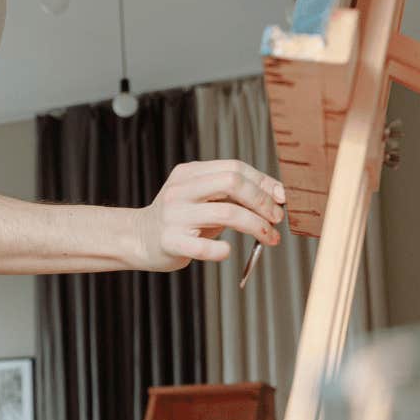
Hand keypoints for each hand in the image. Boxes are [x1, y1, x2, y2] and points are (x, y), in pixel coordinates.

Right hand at [132, 160, 285, 271]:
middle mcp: (181, 190)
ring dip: (256, 226)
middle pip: (232, 183)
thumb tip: (276, 195)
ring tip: (268, 237)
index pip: (234, 168)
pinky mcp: (170, 241)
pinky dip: (223, 250)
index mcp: (190, 174)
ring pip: (226, 213)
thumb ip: (232, 194)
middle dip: (262, 201)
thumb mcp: (202, 197)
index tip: (281, 199)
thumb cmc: (181, 218)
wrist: (138, 238)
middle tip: (276, 219)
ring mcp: (174, 215)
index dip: (264, 183)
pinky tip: (227, 250)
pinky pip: (205, 246)